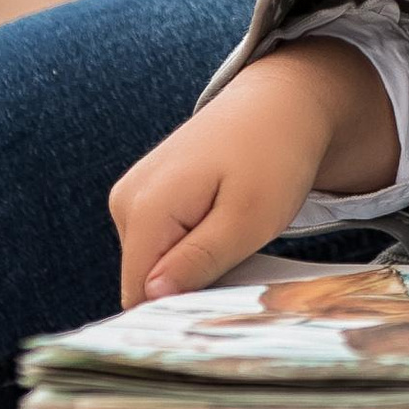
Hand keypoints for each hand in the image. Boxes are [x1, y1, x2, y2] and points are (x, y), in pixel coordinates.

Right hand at [110, 41, 398, 304]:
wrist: (283, 101)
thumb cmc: (275, 156)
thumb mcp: (248, 218)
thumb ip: (198, 261)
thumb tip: (150, 298)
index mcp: (145, 208)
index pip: (140, 296)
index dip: (181, 306)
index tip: (224, 292)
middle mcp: (126, 200)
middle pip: (145, 280)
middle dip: (188, 283)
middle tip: (239, 256)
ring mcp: (133, 193)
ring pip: (154, 263)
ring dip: (192, 263)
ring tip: (234, 233)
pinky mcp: (147, 192)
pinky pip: (161, 240)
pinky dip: (191, 243)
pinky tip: (223, 222)